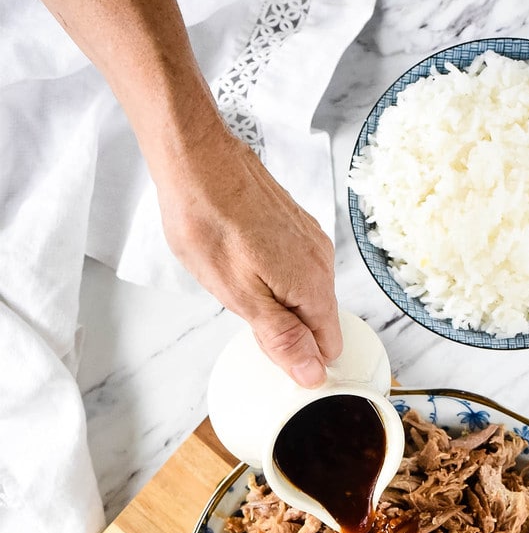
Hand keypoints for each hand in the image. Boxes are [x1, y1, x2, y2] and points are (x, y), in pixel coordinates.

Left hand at [155, 119, 341, 386]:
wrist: (195, 158)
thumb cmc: (208, 221)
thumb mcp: (240, 296)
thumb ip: (282, 338)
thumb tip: (314, 374)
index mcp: (313, 285)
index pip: (329, 346)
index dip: (303, 360)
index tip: (271, 356)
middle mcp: (322, 262)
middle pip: (318, 322)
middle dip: (288, 331)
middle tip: (245, 317)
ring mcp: (310, 240)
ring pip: (305, 295)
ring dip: (278, 303)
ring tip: (239, 286)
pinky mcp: (295, 225)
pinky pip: (295, 269)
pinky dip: (274, 278)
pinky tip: (243, 264)